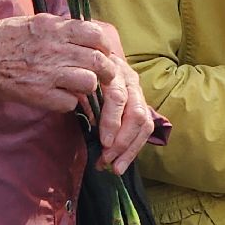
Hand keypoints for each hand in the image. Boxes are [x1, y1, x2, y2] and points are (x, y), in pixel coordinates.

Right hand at [0, 14, 117, 112]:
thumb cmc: (9, 37)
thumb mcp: (39, 22)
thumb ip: (65, 27)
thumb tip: (91, 34)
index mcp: (56, 28)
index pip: (97, 35)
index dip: (105, 46)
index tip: (104, 53)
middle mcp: (55, 49)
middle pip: (98, 61)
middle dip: (107, 71)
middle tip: (106, 76)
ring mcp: (48, 73)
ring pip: (88, 83)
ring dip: (88, 87)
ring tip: (79, 87)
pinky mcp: (38, 94)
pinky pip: (69, 103)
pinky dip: (68, 103)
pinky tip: (60, 97)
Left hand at [91, 20, 154, 172]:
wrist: (94, 56)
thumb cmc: (81, 72)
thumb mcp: (77, 80)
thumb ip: (81, 97)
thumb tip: (89, 123)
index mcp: (112, 72)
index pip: (117, 97)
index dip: (112, 121)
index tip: (103, 143)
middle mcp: (131, 81)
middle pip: (136, 113)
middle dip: (123, 141)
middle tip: (107, 161)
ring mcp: (139, 93)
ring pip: (145, 122)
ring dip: (130, 149)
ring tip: (116, 168)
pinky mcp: (142, 104)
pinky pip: (146, 128)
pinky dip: (135, 147)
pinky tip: (122, 161)